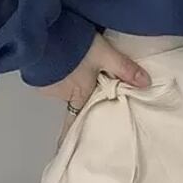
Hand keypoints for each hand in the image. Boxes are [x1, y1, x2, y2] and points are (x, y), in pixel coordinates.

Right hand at [35, 33, 151, 150]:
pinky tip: (63, 57)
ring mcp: (46, 85)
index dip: (72, 136)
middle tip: (89, 81)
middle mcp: (60, 95)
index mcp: (78, 96)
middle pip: (74, 98)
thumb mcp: (105, 54)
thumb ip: (124, 68)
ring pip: (63, 86)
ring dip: (69, 77)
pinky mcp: (37, 72)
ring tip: (77, 62)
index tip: (70, 151)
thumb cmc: (75, 47)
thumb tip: (146, 84)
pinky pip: (51, 76)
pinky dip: (58, 70)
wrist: (43, 30)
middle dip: (81, 92)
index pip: (75, 123)